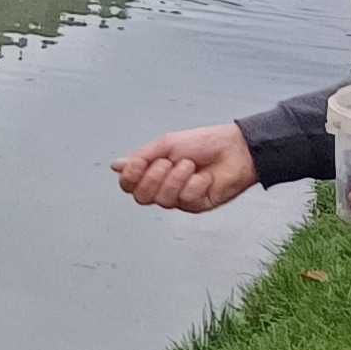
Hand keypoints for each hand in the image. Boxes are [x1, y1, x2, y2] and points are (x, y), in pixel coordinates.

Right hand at [113, 124, 256, 213]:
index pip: (128, 185)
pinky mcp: (196, 205)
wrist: (235, 149)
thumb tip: (115, 166)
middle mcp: (163, 187)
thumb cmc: (203, 143)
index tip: (140, 162)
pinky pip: (185, 199)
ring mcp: (179, 199)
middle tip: (168, 162)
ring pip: (162, 200)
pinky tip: (205, 176)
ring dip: (176, 178)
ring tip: (190, 165)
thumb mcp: (167, 144)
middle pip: (141, 197)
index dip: (129, 177)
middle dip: (152, 178)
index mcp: (153, 172)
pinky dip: (195, 183)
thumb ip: (141, 157)